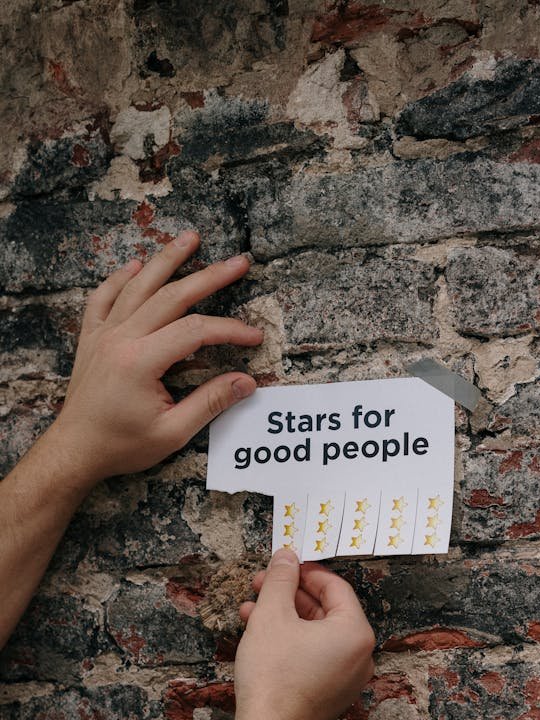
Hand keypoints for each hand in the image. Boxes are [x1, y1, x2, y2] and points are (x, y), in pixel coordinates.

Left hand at [49, 230, 262, 484]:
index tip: (254, 337)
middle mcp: (121, 339)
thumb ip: (210, 403)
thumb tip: (246, 383)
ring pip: (138, 286)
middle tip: (239, 262)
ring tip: (190, 238)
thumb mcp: (172, 433)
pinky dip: (119, 279)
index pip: (195, 331)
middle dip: (209, 277)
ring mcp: (103, 335)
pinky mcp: (91, 339)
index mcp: (141, 362)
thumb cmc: (122, 446)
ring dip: (166, 260)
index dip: (229, 329)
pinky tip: (135, 266)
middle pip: (172, 296)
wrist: (75, 450)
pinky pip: (103, 298)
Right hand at [234, 550, 375, 719]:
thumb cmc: (273, 677)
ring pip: (315, 634)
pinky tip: (260, 636)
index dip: (305, 572)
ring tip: (251, 610)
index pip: (335, 587)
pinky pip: (314, 656)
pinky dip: (291, 642)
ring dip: (284, 618)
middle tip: (262, 584)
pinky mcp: (331, 694)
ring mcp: (347, 678)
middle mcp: (359, 656)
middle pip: (325, 611)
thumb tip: (286, 556)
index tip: (283, 565)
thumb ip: (281, 579)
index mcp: (355, 633)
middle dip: (289, 595)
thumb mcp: (272, 615)